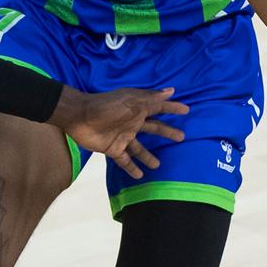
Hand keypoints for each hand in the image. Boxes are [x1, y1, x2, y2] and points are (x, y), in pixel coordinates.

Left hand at [52, 86, 187, 177]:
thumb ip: (151, 98)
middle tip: (181, 138)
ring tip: (158, 165)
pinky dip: (131, 167)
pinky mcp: (112, 149)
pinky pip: (124, 160)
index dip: (172, 108)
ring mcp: (122, 137)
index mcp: (138, 109)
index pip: (159, 108)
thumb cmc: (107, 106)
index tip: (186, 110)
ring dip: (148, 157)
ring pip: (139, 148)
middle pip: (153, 128)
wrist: (80, 117)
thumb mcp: (132, 100)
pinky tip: (139, 175)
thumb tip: (171, 91)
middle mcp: (132, 123)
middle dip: (167, 132)